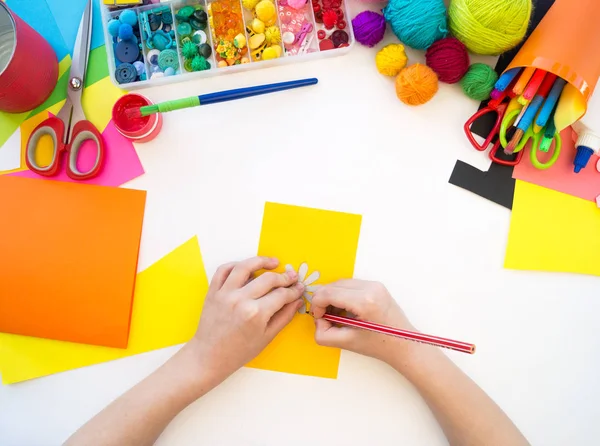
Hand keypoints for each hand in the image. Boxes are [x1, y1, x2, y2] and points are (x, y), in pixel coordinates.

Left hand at [187, 257, 304, 382]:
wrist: (209, 356)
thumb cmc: (239, 351)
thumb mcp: (266, 337)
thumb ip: (284, 317)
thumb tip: (297, 301)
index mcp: (256, 314)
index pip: (281, 295)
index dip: (294, 291)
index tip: (299, 288)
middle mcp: (240, 300)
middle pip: (268, 279)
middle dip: (284, 277)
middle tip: (292, 277)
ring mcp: (225, 293)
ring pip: (245, 266)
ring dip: (262, 261)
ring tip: (274, 262)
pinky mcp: (213, 291)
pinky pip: (224, 270)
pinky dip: (236, 264)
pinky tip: (247, 267)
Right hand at [311, 280, 414, 364]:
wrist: (406, 344)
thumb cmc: (380, 346)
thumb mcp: (348, 343)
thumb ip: (324, 334)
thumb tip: (317, 321)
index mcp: (364, 302)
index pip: (327, 293)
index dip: (316, 305)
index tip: (318, 318)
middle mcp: (370, 288)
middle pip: (332, 285)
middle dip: (323, 301)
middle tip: (326, 319)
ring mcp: (375, 284)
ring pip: (340, 283)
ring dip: (332, 297)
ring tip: (337, 316)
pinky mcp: (377, 285)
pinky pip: (350, 285)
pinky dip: (343, 295)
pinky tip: (346, 311)